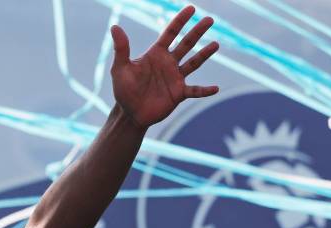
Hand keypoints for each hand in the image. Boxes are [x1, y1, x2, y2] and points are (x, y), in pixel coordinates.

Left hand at [110, 5, 219, 127]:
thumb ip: (121, 48)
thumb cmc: (123, 90)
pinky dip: (205, 90)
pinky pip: (195, 90)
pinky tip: (215, 88)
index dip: (180, 20)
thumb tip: (115, 27)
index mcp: (156, 54)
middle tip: (210, 19)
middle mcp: (168, 63)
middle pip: (186, 44)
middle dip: (197, 32)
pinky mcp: (179, 93)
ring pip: (194, 63)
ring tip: (215, 44)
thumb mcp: (120, 68)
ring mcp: (175, 78)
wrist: (130, 114)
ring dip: (204, 54)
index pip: (170, 33)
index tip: (191, 8)